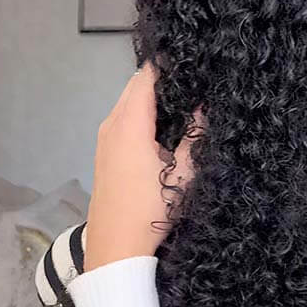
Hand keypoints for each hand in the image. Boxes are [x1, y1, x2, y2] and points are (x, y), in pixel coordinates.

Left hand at [83, 60, 203, 271]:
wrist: (116, 246)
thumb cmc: (151, 209)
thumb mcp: (183, 173)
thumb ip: (194, 136)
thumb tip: (203, 107)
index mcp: (130, 125)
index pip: (146, 78)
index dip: (167, 66)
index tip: (191, 61)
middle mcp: (111, 125)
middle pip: (135, 87)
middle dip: (161, 79)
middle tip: (192, 80)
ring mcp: (104, 139)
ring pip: (127, 103)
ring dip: (150, 98)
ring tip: (182, 100)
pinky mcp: (103, 152)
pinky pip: (122, 119)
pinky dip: (140, 113)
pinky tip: (162, 126)